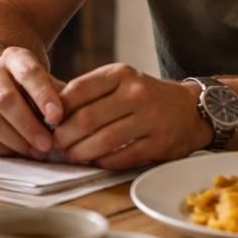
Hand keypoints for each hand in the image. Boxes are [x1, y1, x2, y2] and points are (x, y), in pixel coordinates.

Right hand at [0, 47, 64, 158]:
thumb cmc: (31, 89)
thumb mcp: (48, 84)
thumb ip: (61, 99)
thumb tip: (77, 121)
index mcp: (14, 57)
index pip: (28, 73)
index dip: (43, 95)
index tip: (58, 117)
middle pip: (6, 99)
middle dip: (29, 126)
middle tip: (49, 145)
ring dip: (16, 140)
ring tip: (36, 152)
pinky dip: (1, 147)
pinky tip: (18, 152)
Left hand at [52, 65, 208, 168]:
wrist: (189, 109)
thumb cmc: (143, 96)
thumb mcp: (120, 81)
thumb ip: (90, 92)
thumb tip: (51, 114)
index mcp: (121, 74)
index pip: (78, 89)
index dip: (57, 109)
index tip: (48, 121)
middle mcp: (136, 93)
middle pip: (87, 118)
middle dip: (64, 135)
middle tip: (54, 144)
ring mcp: (150, 118)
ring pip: (104, 140)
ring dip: (81, 152)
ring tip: (70, 155)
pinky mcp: (159, 143)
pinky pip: (123, 157)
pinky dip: (104, 162)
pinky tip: (94, 162)